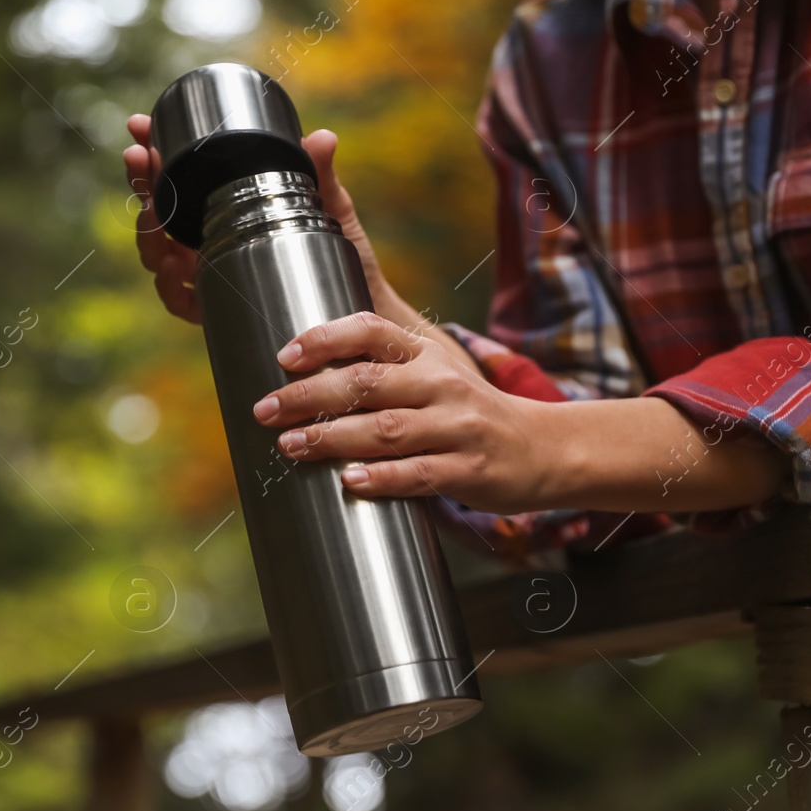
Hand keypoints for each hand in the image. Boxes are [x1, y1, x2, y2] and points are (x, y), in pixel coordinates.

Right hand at [123, 116, 414, 326]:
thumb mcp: (332, 209)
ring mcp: (211, 276)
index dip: (154, 154)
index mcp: (226, 210)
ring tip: (152, 212)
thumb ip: (320, 174)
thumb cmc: (343, 259)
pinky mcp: (220, 311)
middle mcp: (210, 242)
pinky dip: (170, 285)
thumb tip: (323, 137)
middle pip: (158, 212)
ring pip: (158, 255)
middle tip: (139, 158)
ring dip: (148, 232)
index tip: (139, 128)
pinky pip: (181, 302)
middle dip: (141, 183)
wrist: (358, 315)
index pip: (181, 178)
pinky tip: (172, 268)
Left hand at [250, 311, 555, 513]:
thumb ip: (384, 371)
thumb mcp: (436, 376)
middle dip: (309, 394)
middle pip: (366, 382)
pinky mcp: (468, 470)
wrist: (544, 447)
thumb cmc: (472, 413)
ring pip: (385, 429)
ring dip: (331, 437)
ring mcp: (457, 428)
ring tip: (290, 445)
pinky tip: (349, 480)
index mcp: (428, 354)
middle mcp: (442, 384)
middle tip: (266, 409)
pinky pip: (417, 474)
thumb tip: (305, 377)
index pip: (371, 330)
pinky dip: (380, 477)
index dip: (324, 339)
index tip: (285, 355)